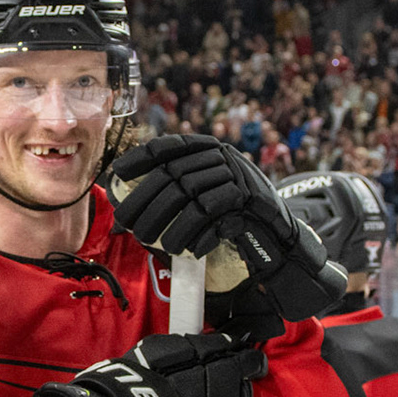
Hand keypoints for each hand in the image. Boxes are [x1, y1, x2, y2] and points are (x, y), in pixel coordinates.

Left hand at [108, 135, 345, 331]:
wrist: (280, 237)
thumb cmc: (234, 220)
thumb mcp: (204, 200)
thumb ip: (173, 197)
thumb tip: (124, 214)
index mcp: (210, 151)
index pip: (170, 147)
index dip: (141, 158)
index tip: (117, 173)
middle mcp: (224, 158)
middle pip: (173, 176)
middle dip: (144, 201)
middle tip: (126, 224)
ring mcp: (239, 176)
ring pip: (189, 197)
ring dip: (165, 223)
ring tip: (148, 241)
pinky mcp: (250, 200)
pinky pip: (212, 216)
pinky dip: (194, 234)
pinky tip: (185, 250)